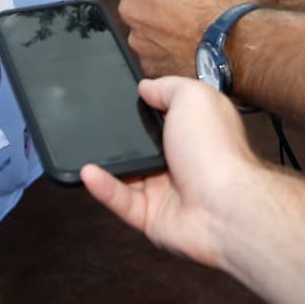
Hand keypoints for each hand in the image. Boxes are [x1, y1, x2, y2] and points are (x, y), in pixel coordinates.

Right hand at [80, 77, 262, 270]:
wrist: (224, 204)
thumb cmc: (214, 147)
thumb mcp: (193, 97)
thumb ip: (168, 87)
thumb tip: (145, 86)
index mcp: (192, 131)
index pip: (163, 115)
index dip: (143, 105)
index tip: (116, 95)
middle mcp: (179, 160)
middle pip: (141, 145)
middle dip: (118, 135)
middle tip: (90, 121)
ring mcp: (164, 190)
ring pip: (126, 174)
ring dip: (105, 162)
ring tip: (80, 146)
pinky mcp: (151, 217)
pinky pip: (122, 201)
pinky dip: (104, 188)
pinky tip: (88, 172)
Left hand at [110, 0, 258, 77]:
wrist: (242, 47)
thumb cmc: (226, 4)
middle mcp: (132, 12)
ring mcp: (140, 42)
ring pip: (142, 27)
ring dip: (157, 25)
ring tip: (188, 25)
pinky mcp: (152, 66)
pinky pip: (153, 52)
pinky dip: (165, 49)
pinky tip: (188, 44)